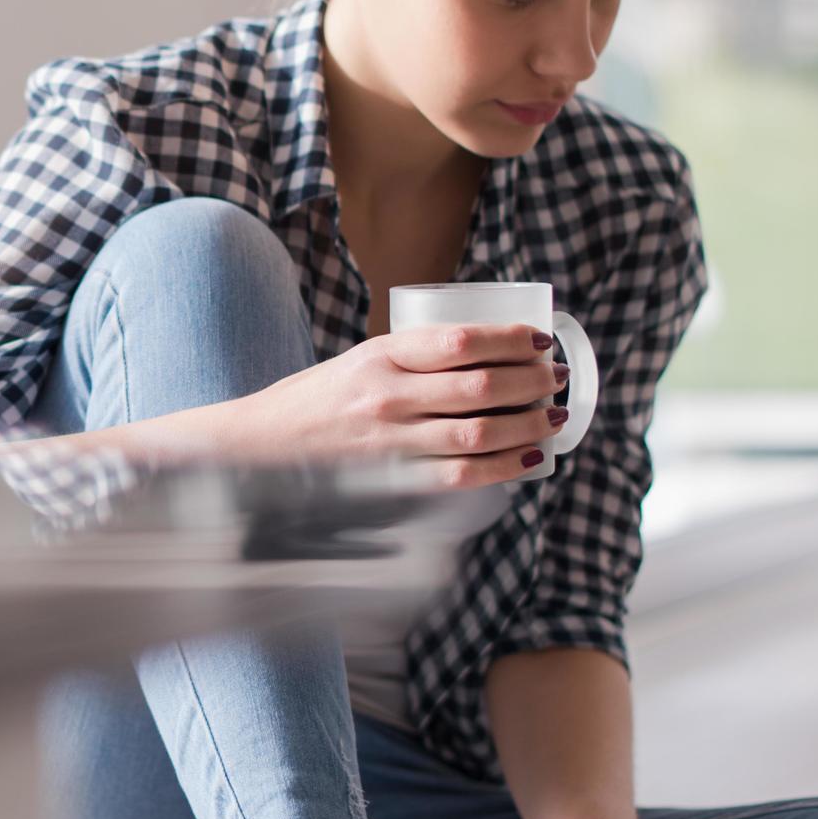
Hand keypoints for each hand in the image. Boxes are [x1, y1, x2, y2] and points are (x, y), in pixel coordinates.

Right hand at [210, 323, 567, 487]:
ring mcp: (392, 440)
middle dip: (531, 381)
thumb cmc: (318, 400)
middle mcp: (388, 394)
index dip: (511, 340)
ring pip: (480, 431)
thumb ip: (414, 359)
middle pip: (481, 386)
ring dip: (528, 424)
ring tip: (551, 417)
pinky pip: (462, 475)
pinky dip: (504, 467)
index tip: (538, 341)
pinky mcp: (394, 478)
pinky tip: (529, 458)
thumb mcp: (362, 360)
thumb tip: (489, 358)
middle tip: (553, 378)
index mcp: (381, 354)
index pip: (461, 340)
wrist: (264, 447)